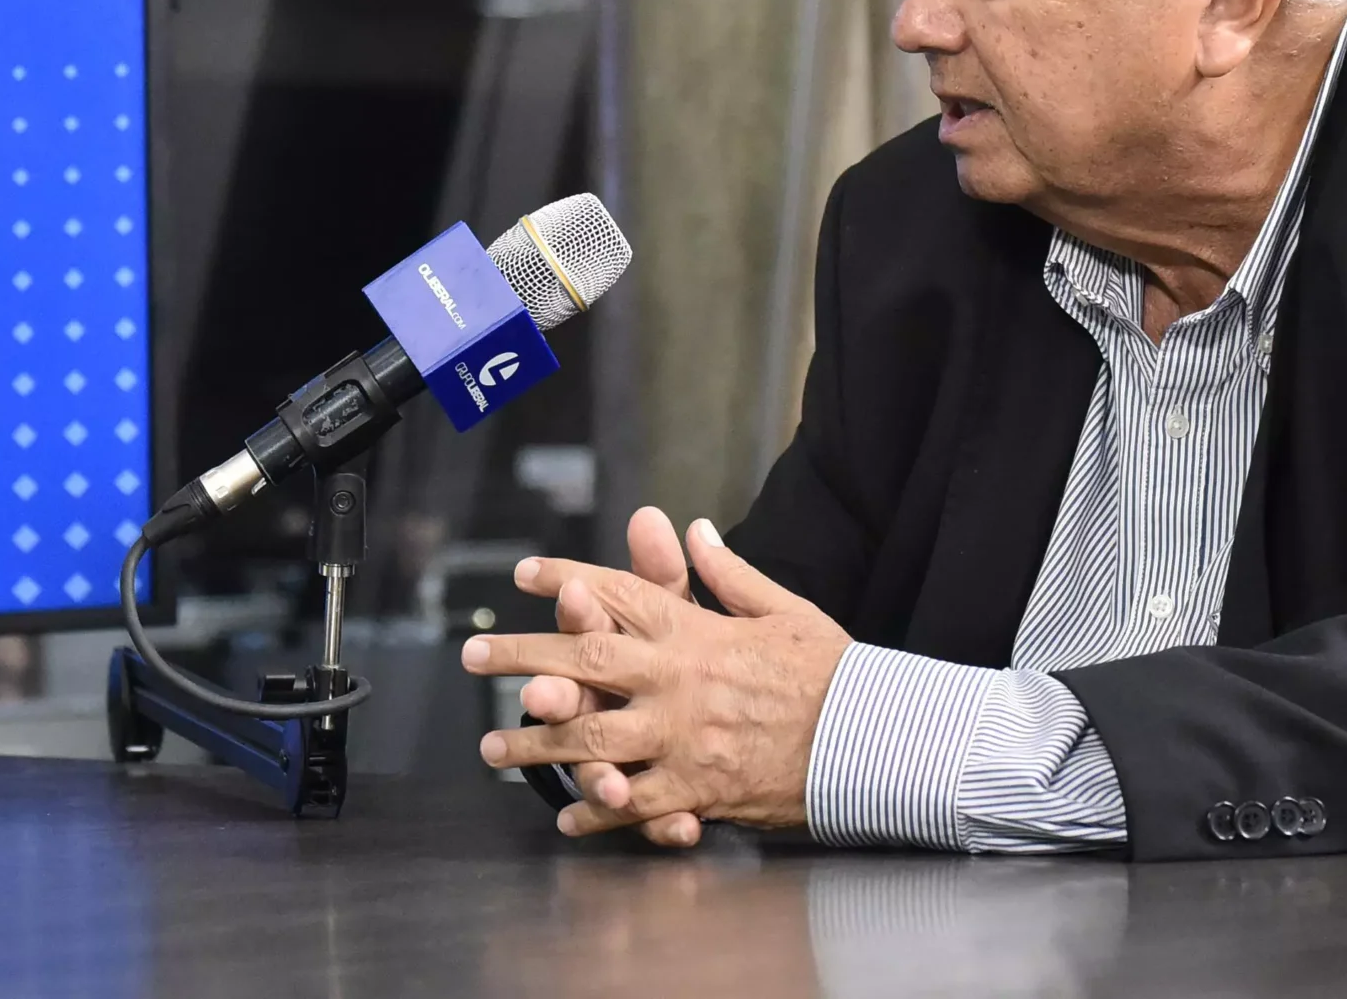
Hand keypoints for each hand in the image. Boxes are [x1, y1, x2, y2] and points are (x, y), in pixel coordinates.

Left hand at [463, 516, 850, 844]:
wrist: (874, 738)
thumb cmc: (832, 670)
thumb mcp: (783, 608)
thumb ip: (727, 573)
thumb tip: (692, 529)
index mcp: (696, 632)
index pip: (619, 594)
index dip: (567, 580)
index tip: (525, 574)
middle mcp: (678, 681)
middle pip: (583, 662)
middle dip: (521, 655)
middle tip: (472, 655)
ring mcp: (683, 739)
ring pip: (591, 740)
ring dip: (536, 743)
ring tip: (491, 747)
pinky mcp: (699, 790)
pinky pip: (634, 805)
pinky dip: (597, 813)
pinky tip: (566, 817)